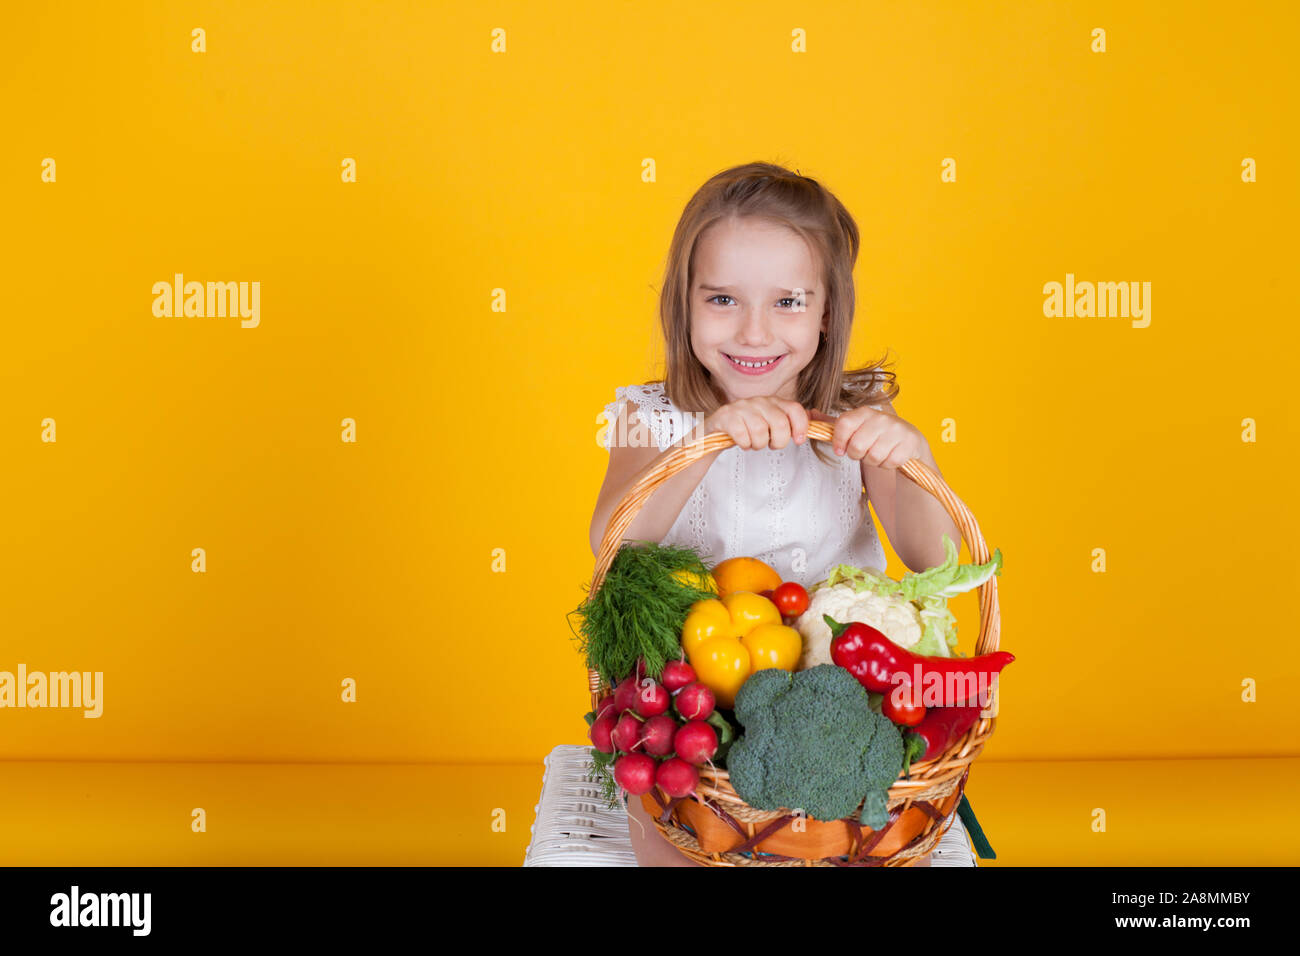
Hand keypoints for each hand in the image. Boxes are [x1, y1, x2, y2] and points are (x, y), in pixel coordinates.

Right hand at [702, 396, 810, 450]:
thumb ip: (792, 421)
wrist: (715, 431)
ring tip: (753, 443)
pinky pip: (742, 435)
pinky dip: (744, 444)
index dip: (801, 426)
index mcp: (773, 402)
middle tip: (770, 444)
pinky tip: (742, 441)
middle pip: (780, 423)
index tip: (798, 440)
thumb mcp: (771, 424)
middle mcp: (759, 401)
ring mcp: (741, 407)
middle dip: (778, 441)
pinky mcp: (726, 417)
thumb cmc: (747, 429)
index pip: (795, 409)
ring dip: (758, 444)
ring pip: (760, 431)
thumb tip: (819, 418)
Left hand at [808, 405, 927, 468]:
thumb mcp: (854, 428)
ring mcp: (897, 430)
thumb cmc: (874, 436)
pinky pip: (890, 462)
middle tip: (863, 452)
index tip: (839, 450)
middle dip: (857, 454)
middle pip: (857, 445)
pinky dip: (887, 464)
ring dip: (873, 461)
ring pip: (873, 456)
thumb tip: (809, 414)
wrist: (907, 440)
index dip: (838, 441)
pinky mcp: (909, 443)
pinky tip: (888, 457)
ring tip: (876, 454)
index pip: (843, 424)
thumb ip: (831, 423)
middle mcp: (881, 418)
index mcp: (864, 412)